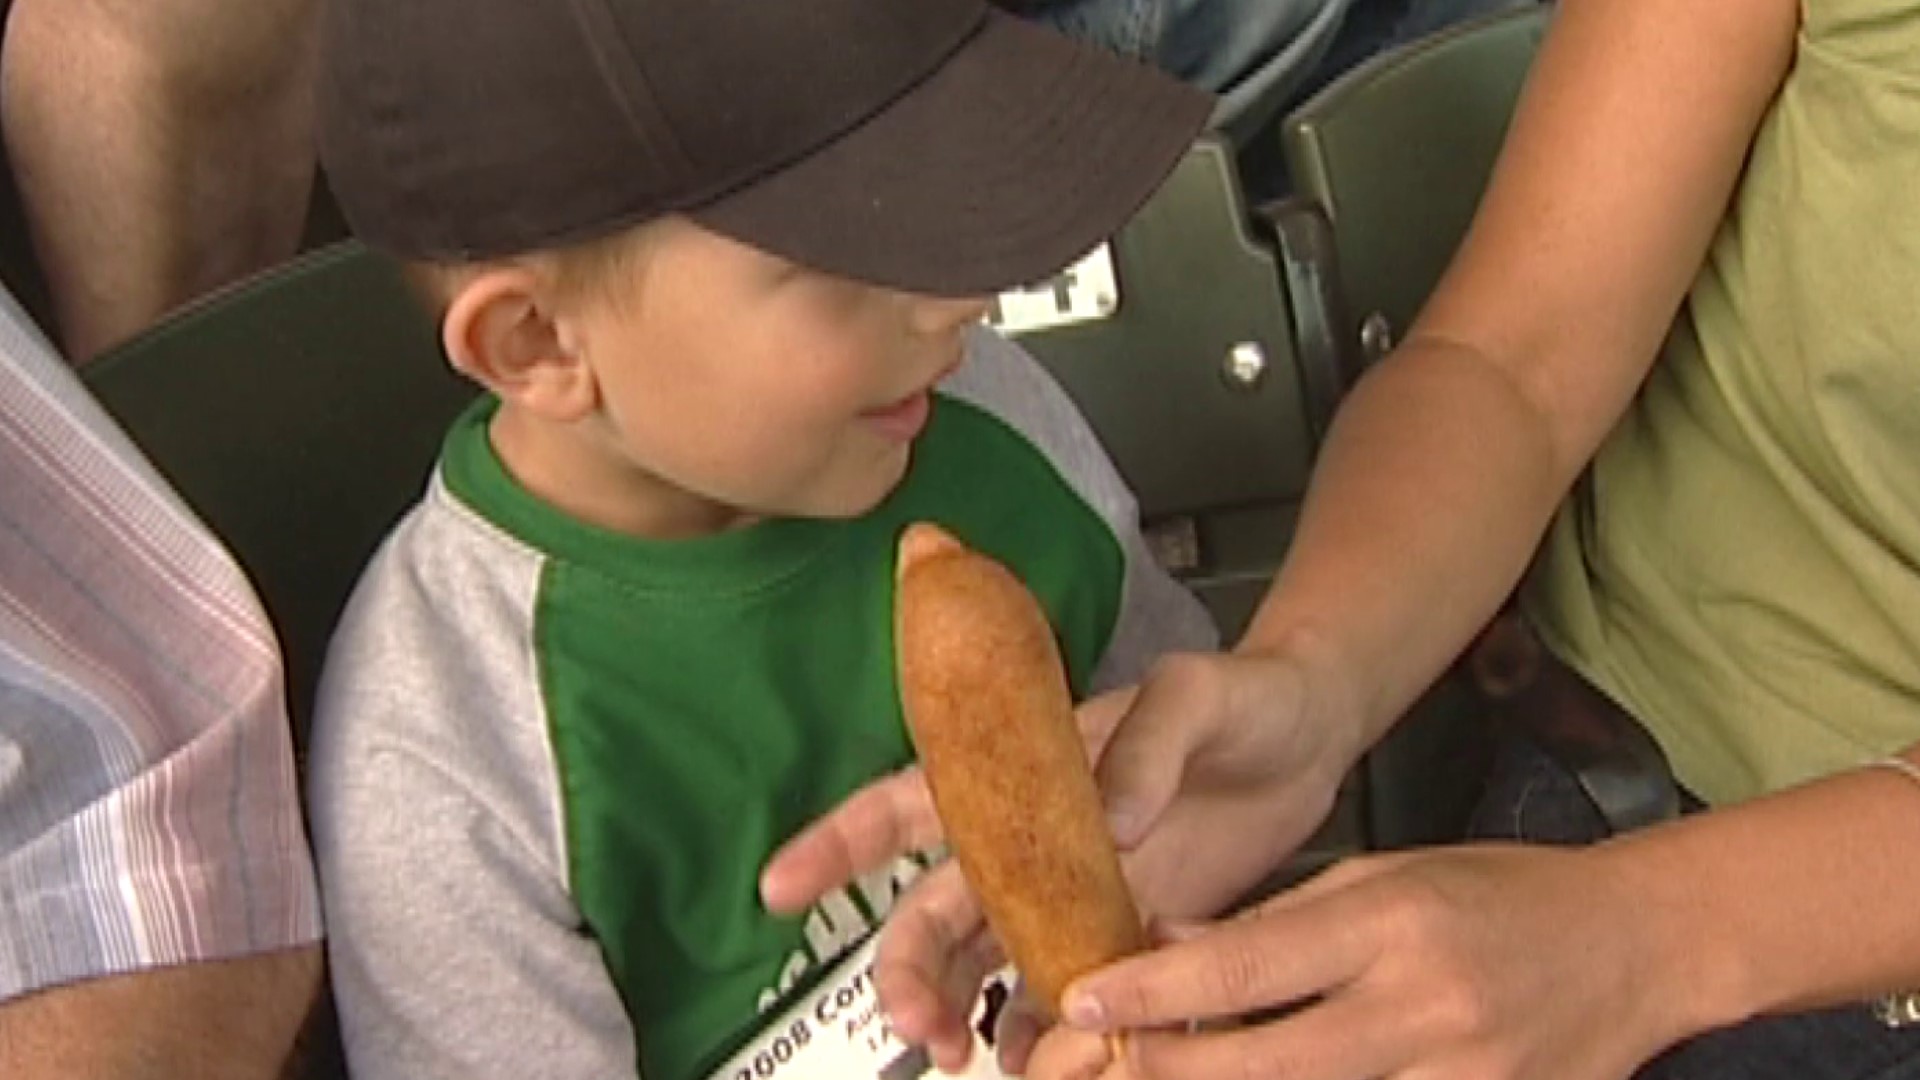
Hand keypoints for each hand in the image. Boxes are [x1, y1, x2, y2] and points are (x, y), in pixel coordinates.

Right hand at [761, 644, 1366, 1070]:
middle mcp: (1030, 835)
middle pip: (935, 909)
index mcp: (1020, 766)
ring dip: (961, 1009)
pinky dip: (1039, 1026)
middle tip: (914, 1024)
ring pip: (985, 960)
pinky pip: (1064, 988)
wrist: (1314, 737)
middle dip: (907, 968)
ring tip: (961, 1056)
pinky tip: (1034, 1058)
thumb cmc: (1243, 695)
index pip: (909, 799)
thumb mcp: (1199, 693)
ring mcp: (1074, 888)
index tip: (778, 887)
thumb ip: (1152, 742)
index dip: (838, 841)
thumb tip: (1112, 818)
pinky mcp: (1127, 928)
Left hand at [1034, 844, 1691, 1079]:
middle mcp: (1424, 1010)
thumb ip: (1279, 920)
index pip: (1248, 967)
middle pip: (1262, 1065)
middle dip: (1165, 1070)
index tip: (1083, 998)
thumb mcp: (1383, 876)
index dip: (1155, 991)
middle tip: (1098, 1059)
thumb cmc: (1499, 894)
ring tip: (1171, 1072)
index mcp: (1391, 924)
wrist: (1637, 947)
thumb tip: (1171, 945)